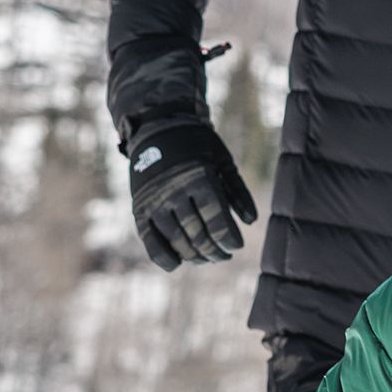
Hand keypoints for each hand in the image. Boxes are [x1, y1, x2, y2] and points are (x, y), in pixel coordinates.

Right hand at [127, 120, 257, 270]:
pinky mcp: (140, 208)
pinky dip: (163, 257)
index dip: (228, 239)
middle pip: (198, 234)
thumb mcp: (224, 162)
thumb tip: (251, 222)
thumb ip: (238, 192)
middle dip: (214, 251)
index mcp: (199, 179)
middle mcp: (174, 192)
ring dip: (195, 255)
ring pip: (177, 240)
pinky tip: (178, 263)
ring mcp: (155, 202)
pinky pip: (150, 240)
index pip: (217, 220)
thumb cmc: (199, 146)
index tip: (236, 246)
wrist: (157, 128)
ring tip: (208, 258)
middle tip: (224, 255)